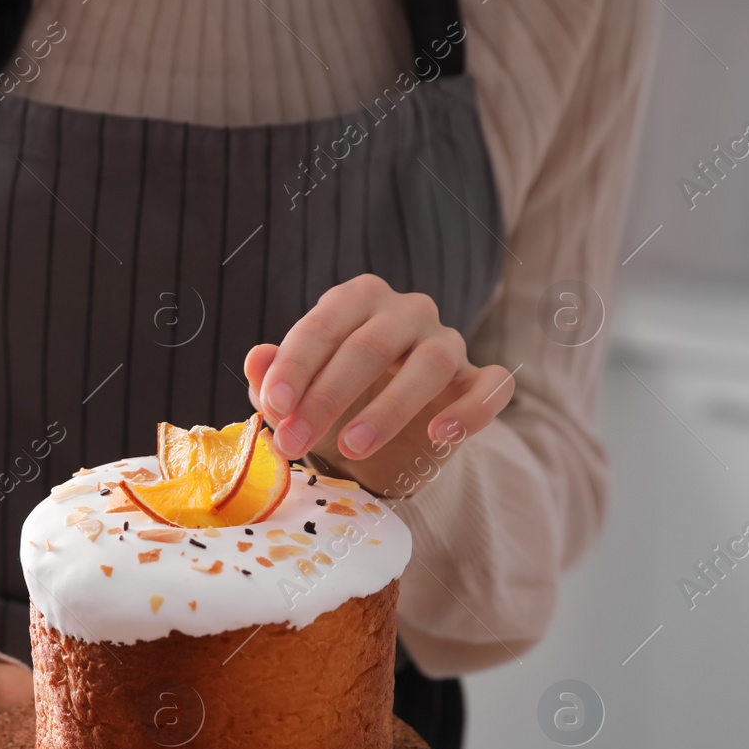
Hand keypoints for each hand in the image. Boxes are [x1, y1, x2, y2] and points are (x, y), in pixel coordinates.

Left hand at [243, 274, 513, 494]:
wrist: (383, 444)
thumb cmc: (333, 405)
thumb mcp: (296, 398)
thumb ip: (273, 380)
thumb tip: (256, 360)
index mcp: (357, 300)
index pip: (324, 324)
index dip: (296, 365)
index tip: (275, 405)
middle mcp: (406, 311)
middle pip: (371, 345)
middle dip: (328, 397)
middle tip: (295, 442)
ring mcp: (448, 342)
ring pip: (431, 364)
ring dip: (389, 409)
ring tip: (353, 447)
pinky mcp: (482, 380)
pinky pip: (492, 387)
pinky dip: (471, 411)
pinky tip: (440, 435)